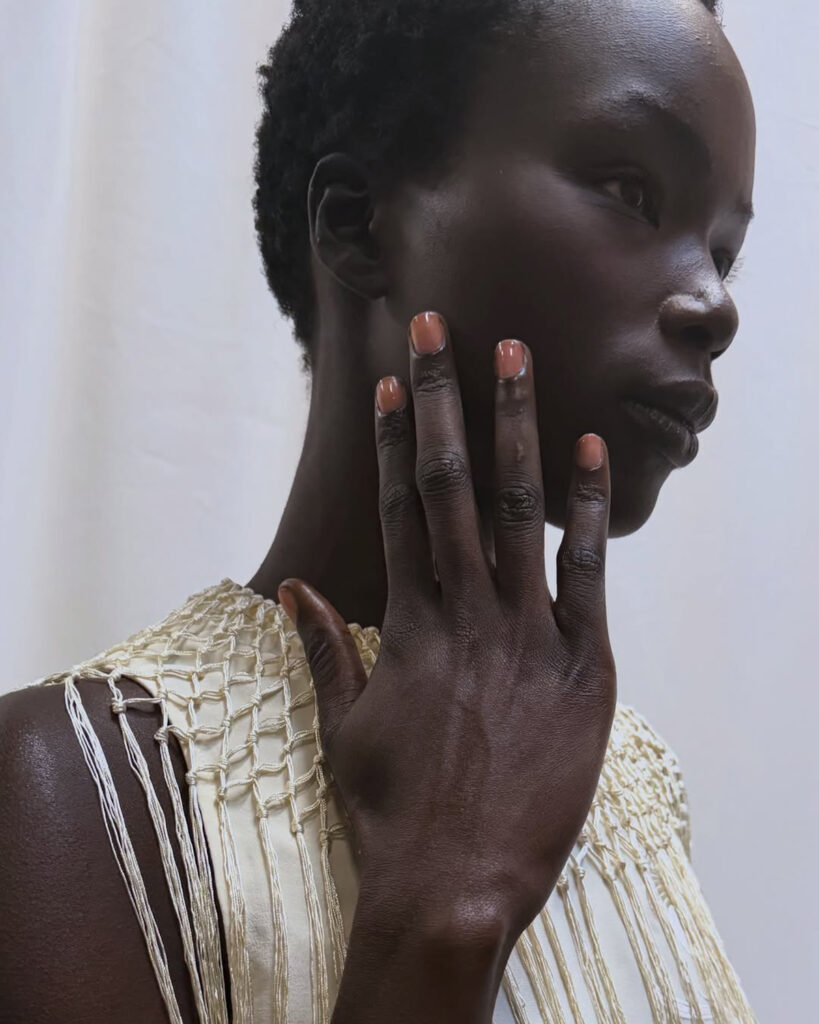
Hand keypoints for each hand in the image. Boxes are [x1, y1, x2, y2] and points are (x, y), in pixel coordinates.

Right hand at [278, 310, 615, 945]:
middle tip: (441, 325)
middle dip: (444, 399)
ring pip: (518, 509)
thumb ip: (324, 651)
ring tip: (512, 356)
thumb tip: (294, 591)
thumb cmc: (393, 810)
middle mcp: (463, 611)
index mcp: (407, 623)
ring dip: (515, 427)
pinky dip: (588, 510)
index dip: (391, 438)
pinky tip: (591, 449)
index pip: (397, 508)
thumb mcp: (343, 729)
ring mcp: (525, 634)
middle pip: (452, 484)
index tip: (389, 379)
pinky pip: (585, 573)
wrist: (454, 884)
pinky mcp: (582, 667)